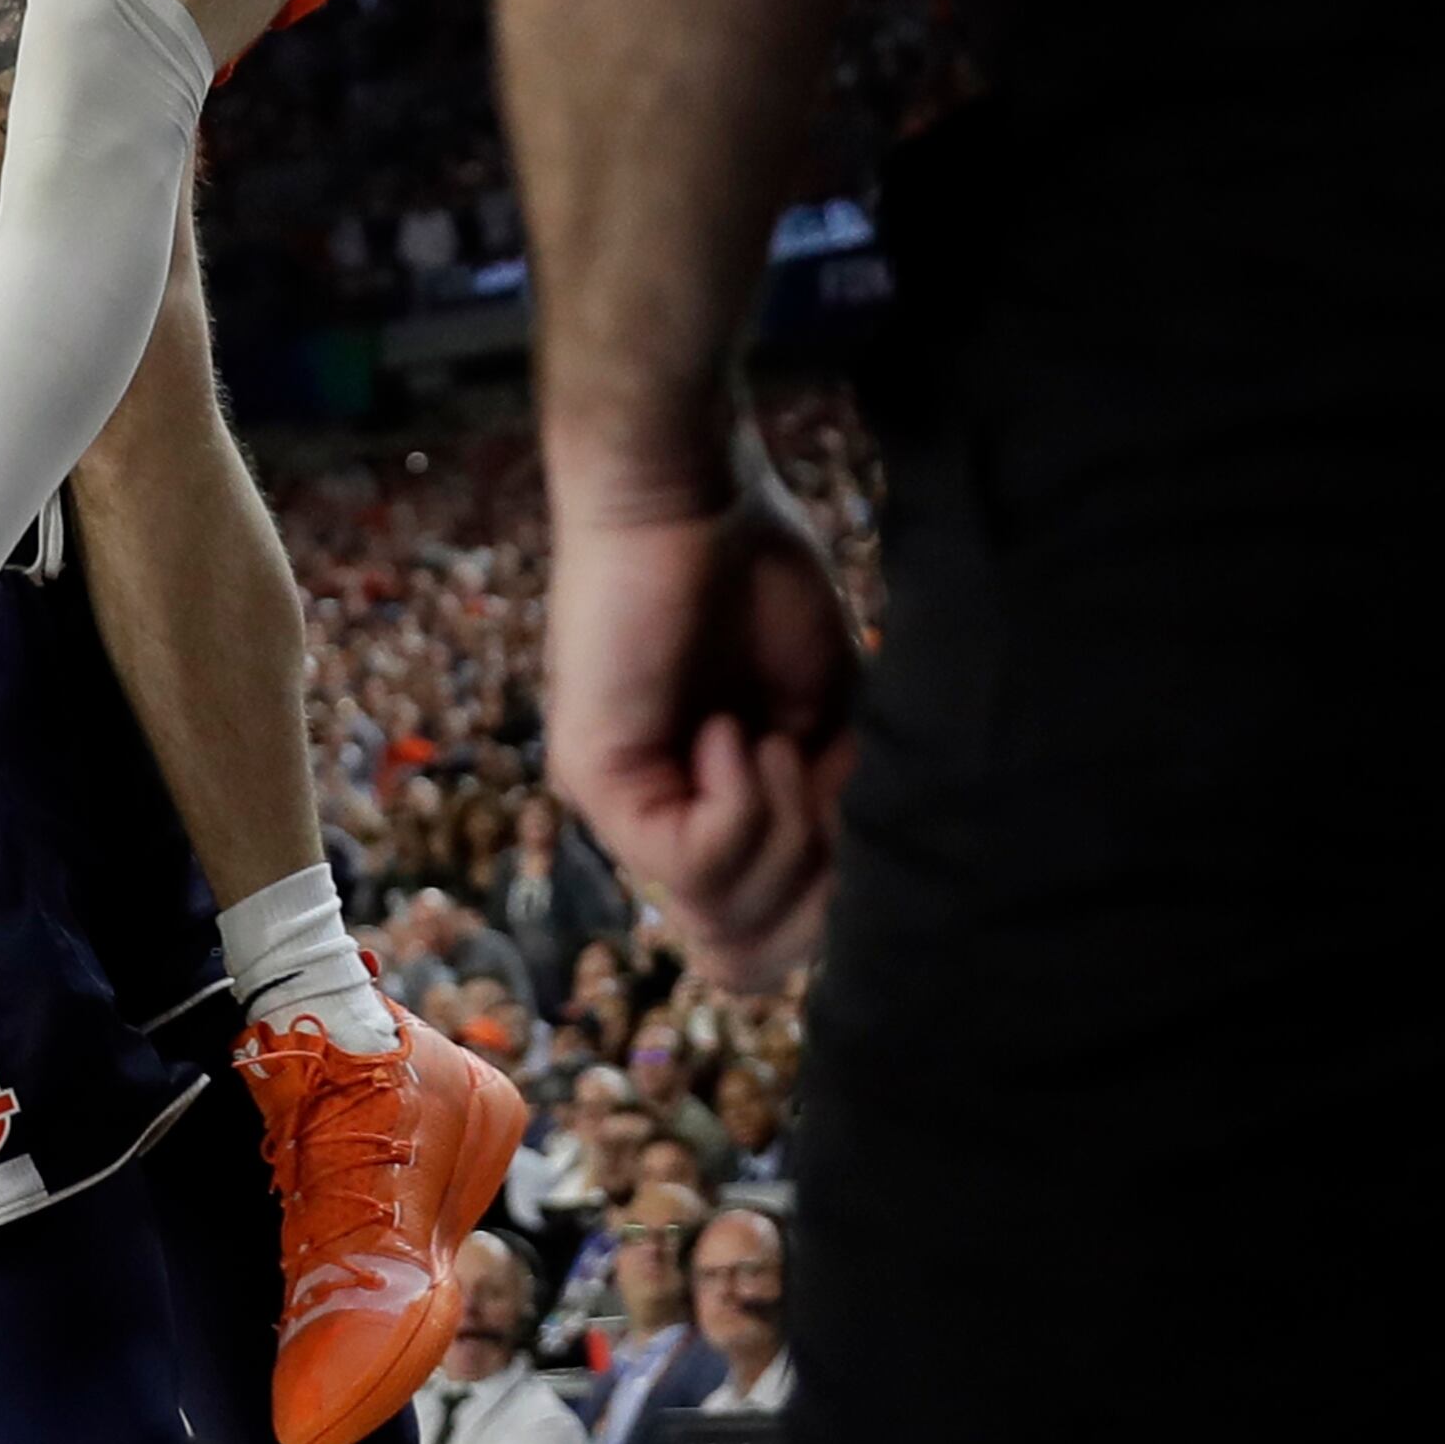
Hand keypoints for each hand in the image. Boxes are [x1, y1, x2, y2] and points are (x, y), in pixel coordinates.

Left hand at [541, 449, 858, 989]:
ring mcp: (620, 810)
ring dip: (782, 832)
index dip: (828, 908)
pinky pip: (691, 860)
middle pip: (744, 955)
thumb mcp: (828, 719)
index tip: (848, 808)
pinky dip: (740, 801)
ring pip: (721, 916)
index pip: (763, 943)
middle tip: (817, 775)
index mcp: (709, 815)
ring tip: (772, 738)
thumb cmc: (758, 578)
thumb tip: (848, 905)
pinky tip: (734, 731)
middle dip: (814, 885)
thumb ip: (832, 813)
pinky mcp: (596, 781)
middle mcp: (655, 828)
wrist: (693, 487)